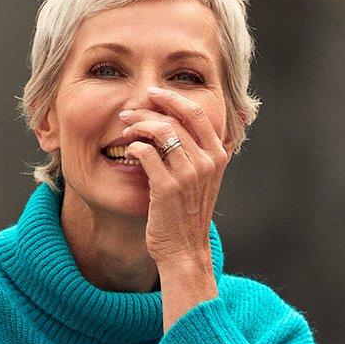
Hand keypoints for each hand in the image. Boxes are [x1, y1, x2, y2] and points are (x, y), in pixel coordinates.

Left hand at [115, 86, 230, 268]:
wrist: (185, 250)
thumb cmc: (189, 213)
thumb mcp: (206, 180)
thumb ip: (203, 152)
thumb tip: (196, 122)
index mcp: (218, 155)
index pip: (197, 112)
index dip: (173, 98)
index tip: (154, 93)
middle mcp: (206, 162)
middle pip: (175, 118)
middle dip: (148, 109)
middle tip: (128, 113)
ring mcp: (188, 175)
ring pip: (160, 131)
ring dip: (138, 126)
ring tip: (125, 131)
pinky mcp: (167, 188)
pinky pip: (146, 152)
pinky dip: (133, 147)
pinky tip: (128, 151)